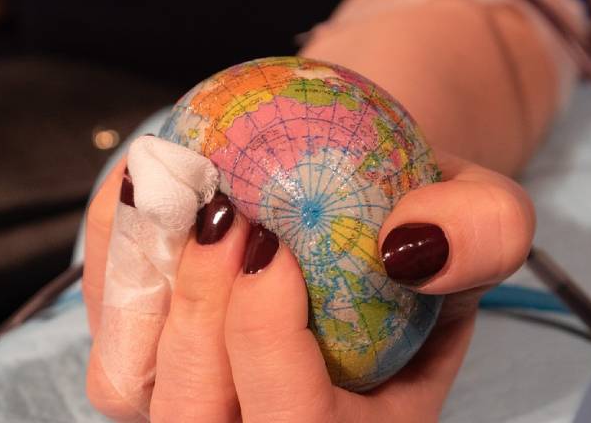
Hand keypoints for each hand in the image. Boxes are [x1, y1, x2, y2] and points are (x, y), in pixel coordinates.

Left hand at [82, 149, 532, 421]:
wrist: (360, 200)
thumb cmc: (418, 217)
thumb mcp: (485, 212)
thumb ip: (480, 231)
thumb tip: (406, 244)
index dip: (267, 340)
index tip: (274, 239)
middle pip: (198, 420)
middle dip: (200, 308)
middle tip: (226, 209)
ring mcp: (202, 407)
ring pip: (131, 389)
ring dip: (149, 285)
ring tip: (189, 195)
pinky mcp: (148, 366)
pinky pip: (105, 335)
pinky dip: (113, 263)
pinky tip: (153, 190)